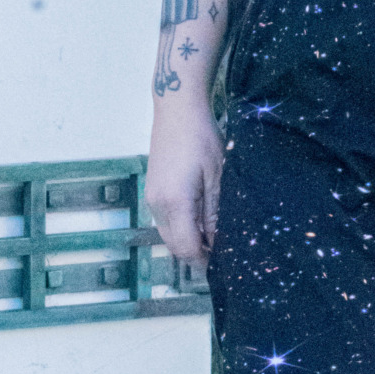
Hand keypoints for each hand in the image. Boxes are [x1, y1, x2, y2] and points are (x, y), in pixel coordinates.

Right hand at [145, 96, 223, 269]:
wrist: (177, 111)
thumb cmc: (201, 138)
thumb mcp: (217, 177)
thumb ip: (215, 213)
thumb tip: (218, 241)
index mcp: (175, 203)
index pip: (186, 247)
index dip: (204, 260)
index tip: (223, 262)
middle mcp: (157, 205)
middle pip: (174, 245)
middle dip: (196, 253)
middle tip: (222, 252)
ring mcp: (151, 197)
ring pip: (168, 234)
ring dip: (188, 240)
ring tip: (213, 235)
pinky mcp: (152, 190)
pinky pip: (165, 220)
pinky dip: (181, 226)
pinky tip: (200, 218)